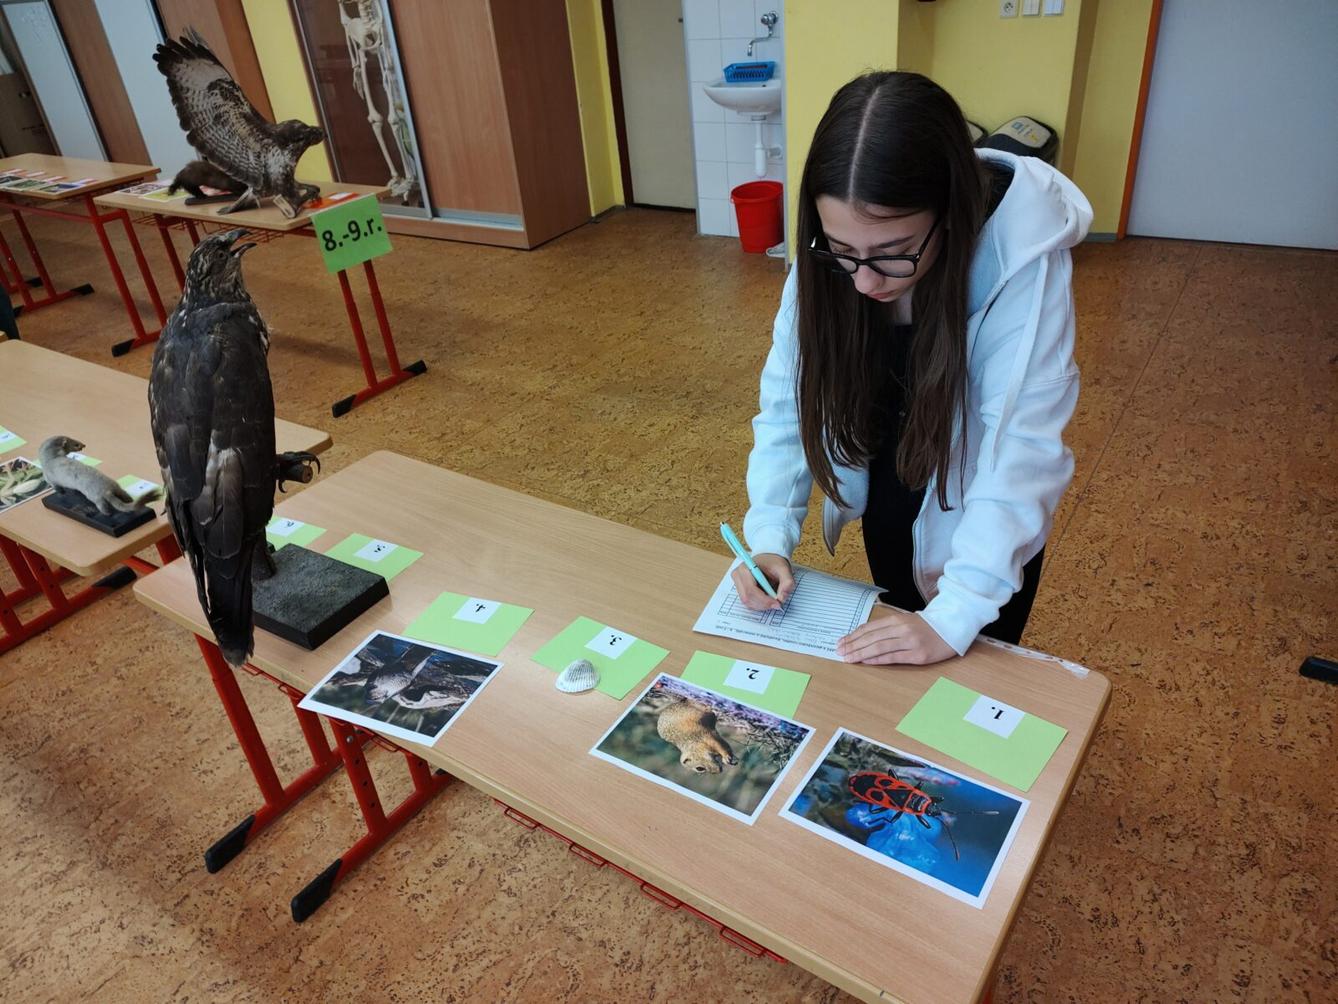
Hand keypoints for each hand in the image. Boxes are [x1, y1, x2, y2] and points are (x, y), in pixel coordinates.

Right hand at [730, 553, 794, 610]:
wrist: (769, 560)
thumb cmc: (774, 563)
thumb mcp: (785, 569)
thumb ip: (787, 582)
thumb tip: (781, 598)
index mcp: (745, 568)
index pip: (751, 590)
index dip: (764, 600)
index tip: (777, 603)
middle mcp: (738, 576)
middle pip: (747, 598)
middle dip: (764, 604)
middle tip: (777, 604)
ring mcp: (738, 583)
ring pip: (748, 603)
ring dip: (762, 606)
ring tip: (773, 600)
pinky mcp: (740, 590)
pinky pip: (748, 603)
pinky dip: (760, 605)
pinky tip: (768, 599)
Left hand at [837, 607, 955, 665]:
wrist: (952, 628)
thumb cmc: (926, 626)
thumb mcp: (905, 621)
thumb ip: (886, 628)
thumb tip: (864, 636)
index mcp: (897, 619)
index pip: (869, 628)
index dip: (853, 636)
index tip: (841, 642)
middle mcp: (902, 629)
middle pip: (871, 638)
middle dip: (853, 645)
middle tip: (840, 652)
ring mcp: (910, 642)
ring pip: (879, 647)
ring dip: (861, 654)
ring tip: (848, 658)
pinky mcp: (918, 655)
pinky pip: (893, 657)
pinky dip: (877, 659)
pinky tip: (866, 661)